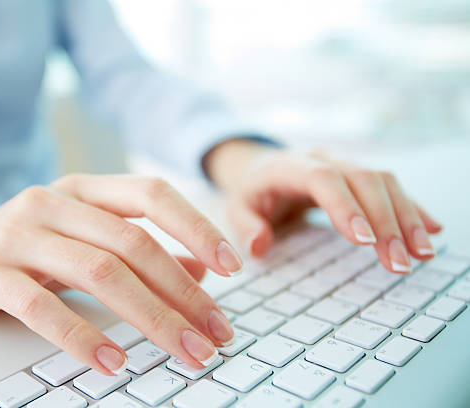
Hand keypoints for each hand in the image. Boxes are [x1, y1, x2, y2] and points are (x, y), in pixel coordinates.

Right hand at [0, 175, 242, 374]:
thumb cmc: (27, 246)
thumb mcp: (84, 238)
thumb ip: (139, 250)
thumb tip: (200, 273)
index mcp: (84, 190)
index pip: (151, 194)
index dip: (196, 227)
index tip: (232, 267)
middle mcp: (53, 203)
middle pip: (133, 244)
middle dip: (183, 293)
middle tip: (216, 334)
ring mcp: (19, 235)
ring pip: (99, 273)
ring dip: (151, 317)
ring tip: (184, 351)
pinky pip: (41, 306)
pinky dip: (82, 335)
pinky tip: (113, 361)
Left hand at [205, 140, 441, 272]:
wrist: (263, 168)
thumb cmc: (252, 192)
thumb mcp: (237, 207)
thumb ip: (245, 226)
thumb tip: (258, 246)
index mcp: (289, 165)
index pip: (323, 178)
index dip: (346, 206)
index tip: (365, 241)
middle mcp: (323, 158)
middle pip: (363, 180)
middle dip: (385, 221)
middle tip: (398, 262)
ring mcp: (345, 163)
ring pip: (384, 182)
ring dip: (406, 217)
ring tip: (422, 254)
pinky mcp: (359, 175)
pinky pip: (392, 187)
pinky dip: (412, 209)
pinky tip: (432, 230)